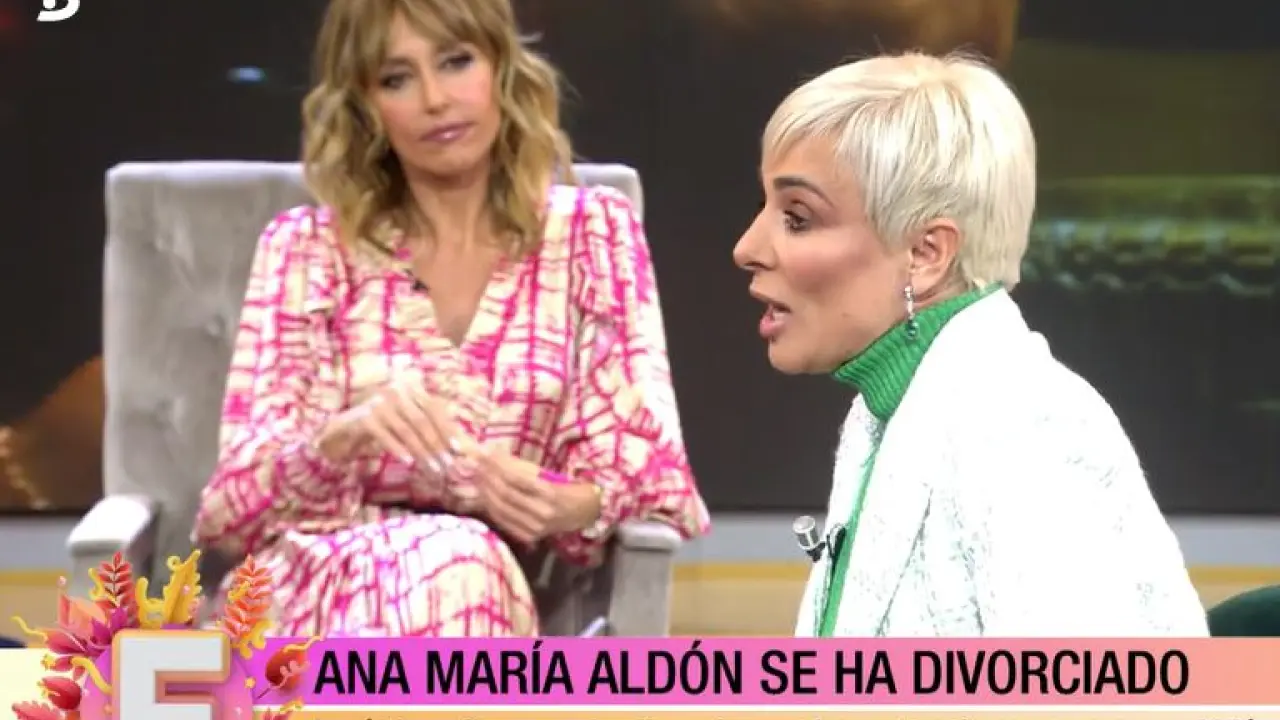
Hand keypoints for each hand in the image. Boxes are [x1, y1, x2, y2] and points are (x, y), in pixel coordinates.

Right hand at [317, 381, 463, 473]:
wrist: (343, 430)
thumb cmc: (382, 428)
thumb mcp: (406, 424)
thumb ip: (428, 429)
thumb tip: (459, 444)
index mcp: (409, 390)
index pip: (433, 409)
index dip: (446, 429)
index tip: (457, 449)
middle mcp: (395, 392)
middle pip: (422, 420)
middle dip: (436, 444)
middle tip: (447, 464)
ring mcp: (379, 403)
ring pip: (406, 430)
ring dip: (422, 451)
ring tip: (433, 468)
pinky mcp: (365, 418)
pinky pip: (386, 436)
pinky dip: (398, 449)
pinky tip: (408, 462)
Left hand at [455, 451, 601, 544]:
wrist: (583, 513)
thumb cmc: (565, 488)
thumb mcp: (549, 474)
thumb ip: (524, 469)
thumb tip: (494, 457)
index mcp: (550, 493)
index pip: (516, 478)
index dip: (498, 467)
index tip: (485, 456)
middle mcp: (542, 513)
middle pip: (506, 494)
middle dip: (487, 478)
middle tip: (475, 466)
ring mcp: (534, 527)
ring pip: (501, 508)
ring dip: (485, 492)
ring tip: (476, 479)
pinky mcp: (528, 536)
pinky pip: (503, 521)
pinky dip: (491, 508)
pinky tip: (483, 497)